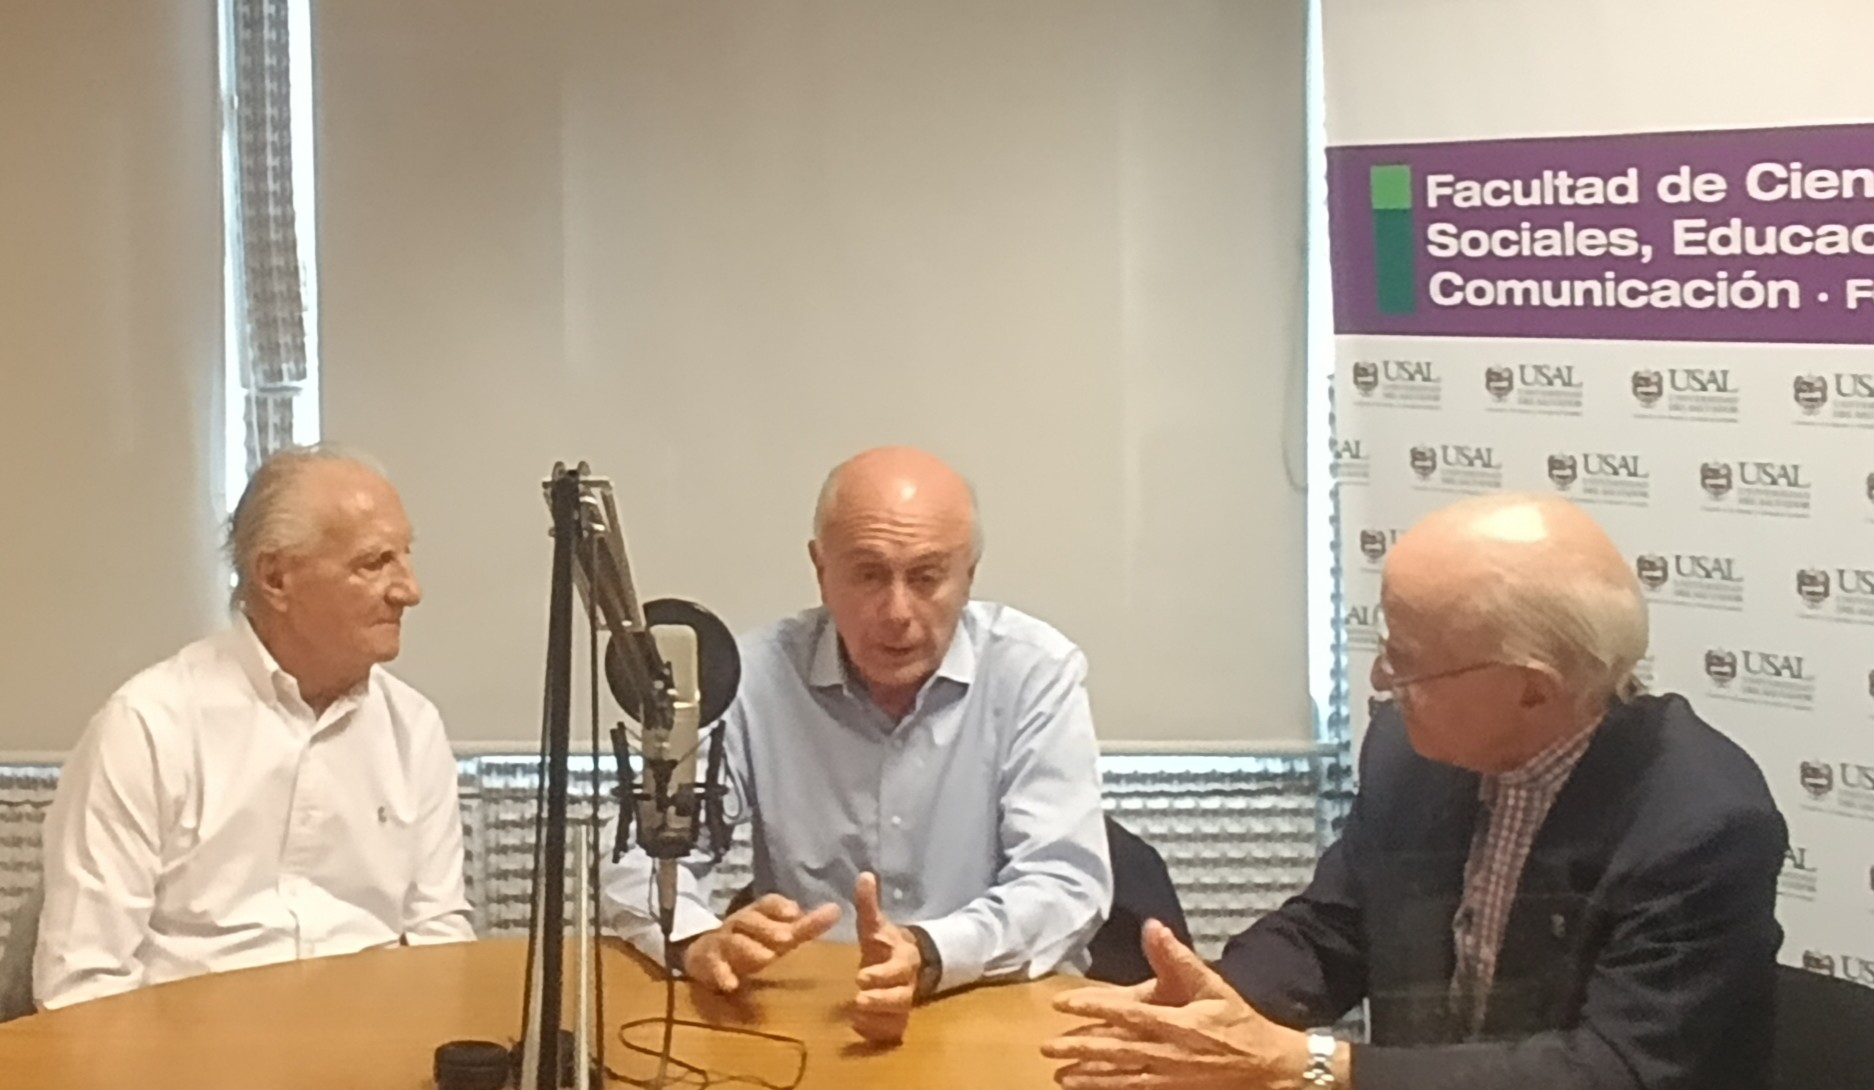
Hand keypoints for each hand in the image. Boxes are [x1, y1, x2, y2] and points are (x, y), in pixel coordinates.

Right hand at [682, 893, 840, 993]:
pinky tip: (731, 985)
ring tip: (766, 958)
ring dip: (748, 948)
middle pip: (749, 921)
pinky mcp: (707, 963)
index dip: (779, 906)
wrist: (706, 955)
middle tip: (786, 939)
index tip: (795, 912)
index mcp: (757, 915)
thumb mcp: (779, 935)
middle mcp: (738, 925)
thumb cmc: (751, 942)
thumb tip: (837, 909)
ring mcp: (721, 943)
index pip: (766, 903)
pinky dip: (720, 974)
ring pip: (733, 942)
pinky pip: (712, 966)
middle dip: (767, 928)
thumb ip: (806, 926)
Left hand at [850, 871, 920, 1043]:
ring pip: (898, 1016)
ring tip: (855, 1013)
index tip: (860, 977)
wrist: (909, 966)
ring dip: (877, 1016)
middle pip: (900, 996)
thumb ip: (869, 904)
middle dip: (880, 998)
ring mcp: (904, 1004)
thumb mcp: (876, 925)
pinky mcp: (897, 1021)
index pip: (898, 967)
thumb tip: (864, 875)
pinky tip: (858, 1028)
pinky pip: (891, 1033)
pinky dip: (876, 1032)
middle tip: (858, 998)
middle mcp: (907, 984)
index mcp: (904, 959)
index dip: (882, 974)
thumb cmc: (886, 945)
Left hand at [1040, 919, 1321, 1089]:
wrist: (1266, 1066)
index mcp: (1176, 1023)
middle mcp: (1167, 1053)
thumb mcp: (1212, 985)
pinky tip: (1089, 1088)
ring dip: (1088, 1076)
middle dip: (1080, 1048)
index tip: (1062, 1003)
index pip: (1125, 1014)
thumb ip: (1179, 958)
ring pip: (1120, 1077)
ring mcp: (1168, 1077)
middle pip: (1114, 1051)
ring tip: (1060, 1074)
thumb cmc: (1237, 1022)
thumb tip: (1153, 927)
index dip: (1092, 1007)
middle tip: (1047, 1047)